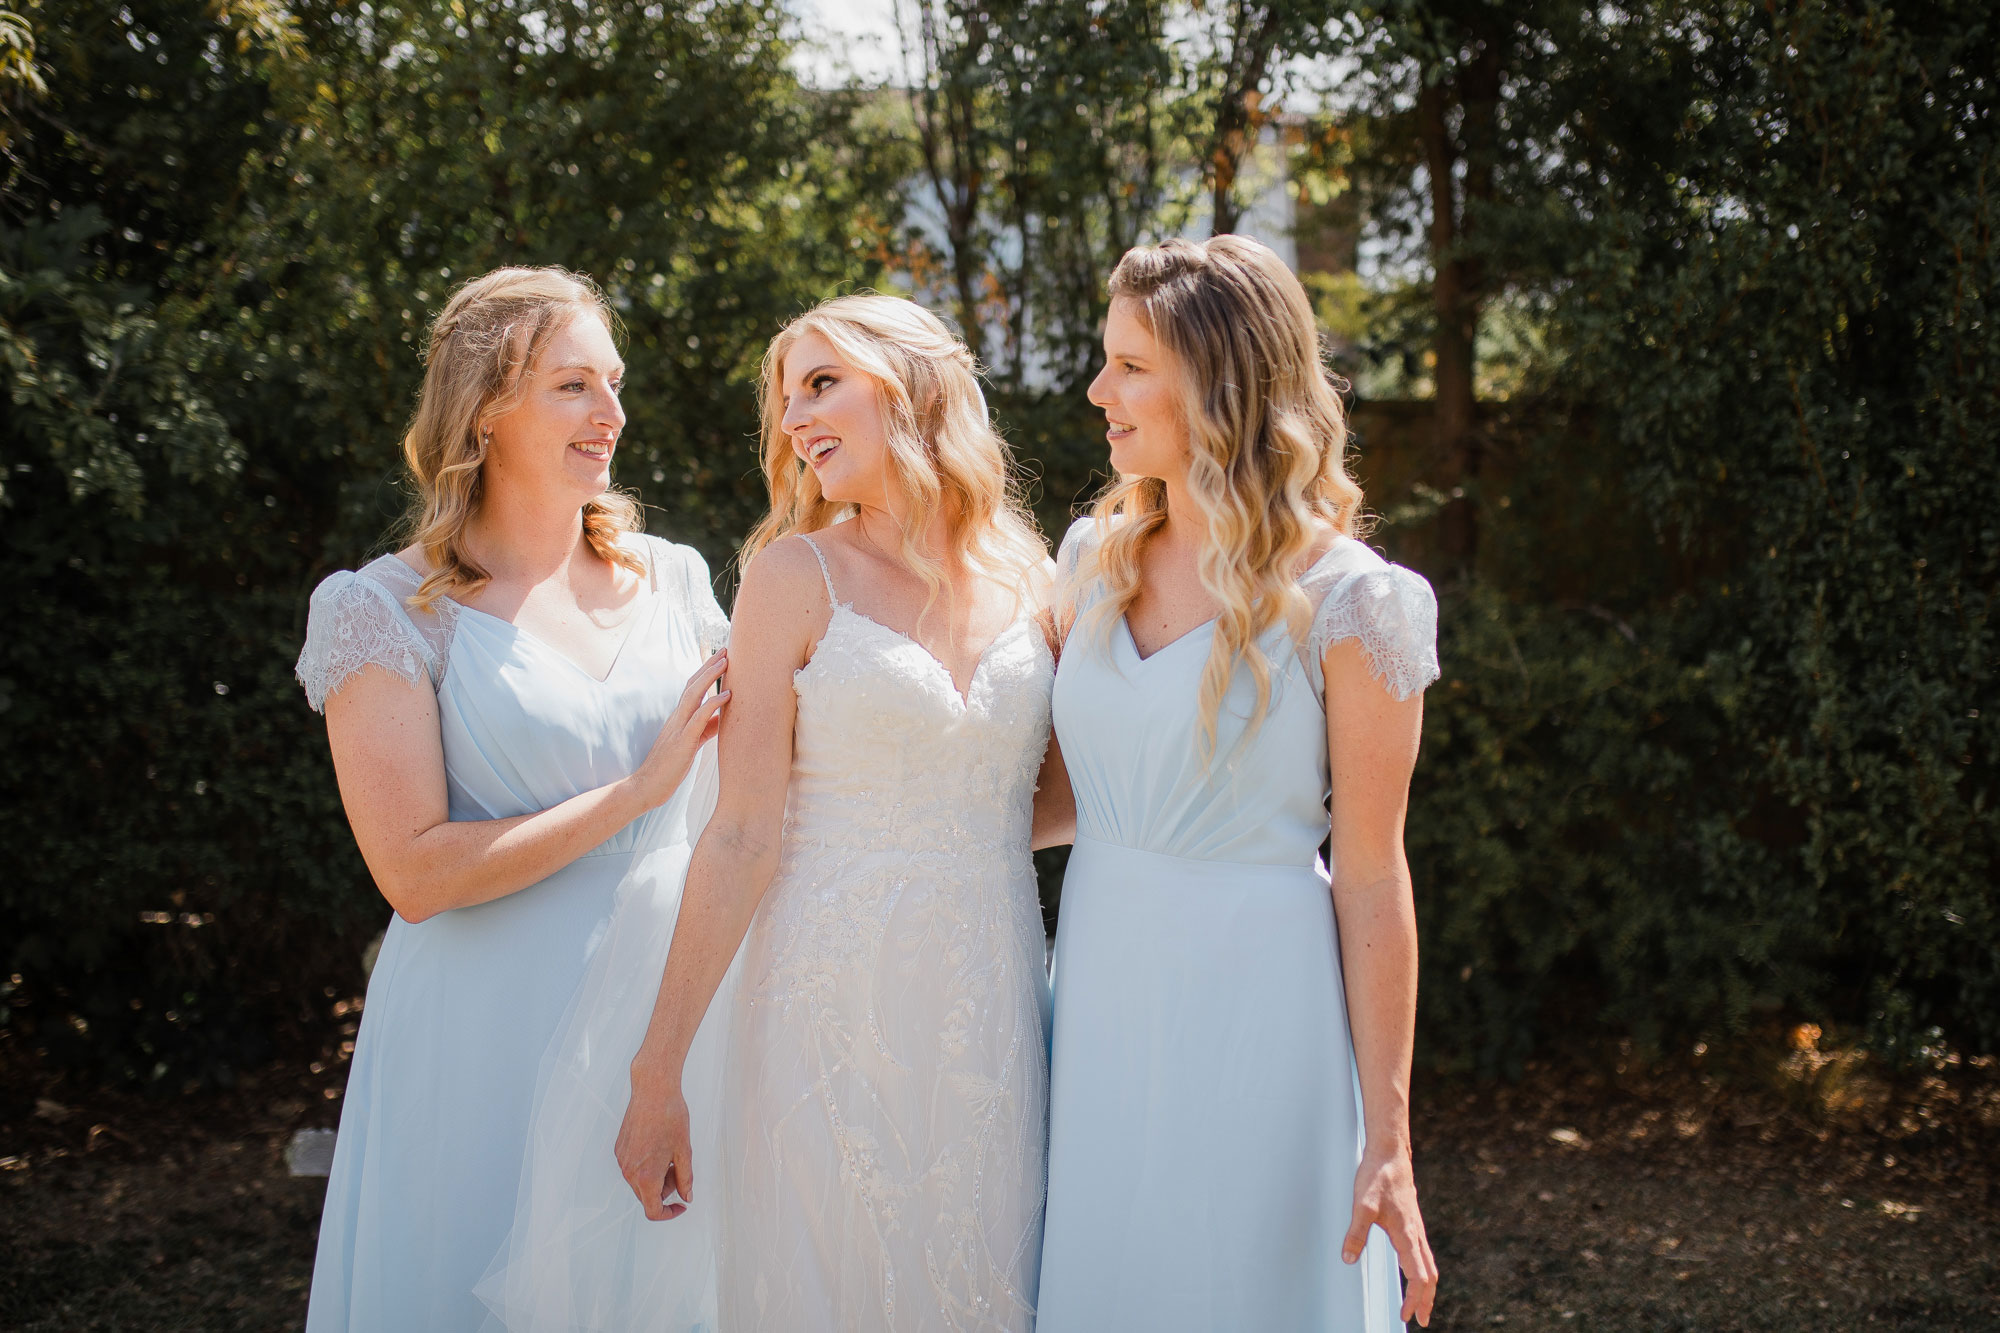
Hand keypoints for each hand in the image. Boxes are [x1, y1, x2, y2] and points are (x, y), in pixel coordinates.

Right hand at [616, 1068, 693, 1221]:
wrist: (652, 1090)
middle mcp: (629, 1172)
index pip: (653, 1211)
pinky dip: (646, 1165)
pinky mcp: (619, 1149)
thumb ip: (685, 1179)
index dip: (669, 1213)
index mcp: (646, 1177)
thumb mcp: (684, 1151)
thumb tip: (686, 1197)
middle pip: (647, 1196)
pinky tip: (657, 1145)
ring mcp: (621, 1160)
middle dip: (665, 1189)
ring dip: (656, 1177)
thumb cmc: (671, 1118)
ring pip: (640, 1182)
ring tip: (668, 1153)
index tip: (681, 1204)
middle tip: (678, 1167)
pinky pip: (633, 1167)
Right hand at [628, 650, 728, 808]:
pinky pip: (698, 719)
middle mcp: (677, 718)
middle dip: (710, 666)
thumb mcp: (691, 744)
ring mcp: (678, 728)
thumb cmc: (669, 768)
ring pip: (694, 695)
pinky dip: (713, 704)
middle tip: (726, 650)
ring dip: (711, 676)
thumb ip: (705, 729)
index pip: (692, 688)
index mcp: (678, 718)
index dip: (705, 671)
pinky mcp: (682, 742)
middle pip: (693, 684)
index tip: (721, 657)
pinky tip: (726, 695)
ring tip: (727, 662)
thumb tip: (722, 719)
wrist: (647, 787)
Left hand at [1343, 1142, 1437, 1326]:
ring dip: (1427, 1287)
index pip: (1417, 1276)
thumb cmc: (1377, 1177)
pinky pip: (1424, 1253)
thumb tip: (1349, 1259)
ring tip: (1421, 1303)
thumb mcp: (1361, 1206)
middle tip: (1421, 1320)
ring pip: (1429, 1264)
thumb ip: (1356, 1234)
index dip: (1414, 1299)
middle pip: (1430, 1275)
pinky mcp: (1413, 1222)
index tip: (1407, 1315)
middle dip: (1426, 1300)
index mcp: (1407, 1235)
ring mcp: (1417, 1228)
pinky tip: (1415, 1272)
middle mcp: (1416, 1235)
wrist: (1391, 1155)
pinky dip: (1424, 1270)